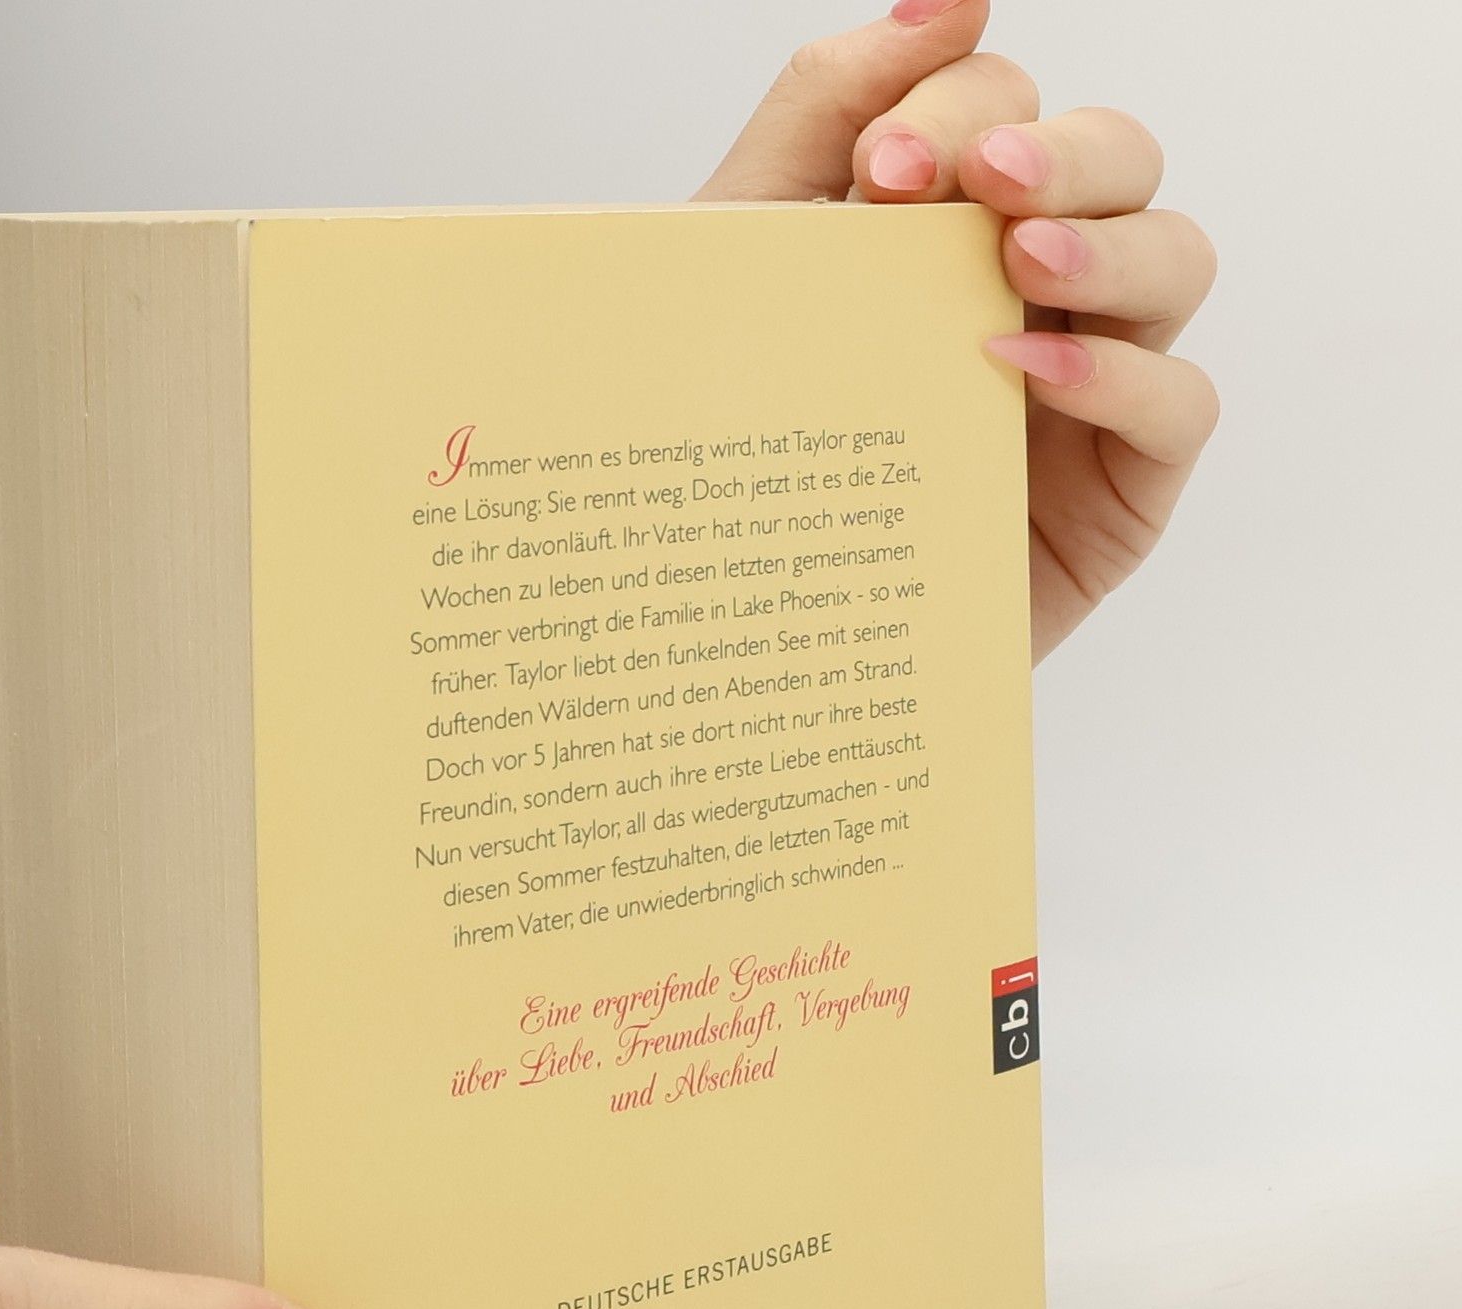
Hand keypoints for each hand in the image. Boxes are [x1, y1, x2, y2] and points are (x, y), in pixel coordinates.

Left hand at [695, 0, 1219, 661]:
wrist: (744, 631)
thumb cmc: (749, 450)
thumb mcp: (749, 270)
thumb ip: (822, 117)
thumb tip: (945, 0)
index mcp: (953, 229)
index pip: (1008, 110)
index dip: (963, 112)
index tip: (883, 167)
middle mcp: (1037, 287)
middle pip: (1118, 160)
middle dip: (1057, 151)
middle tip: (980, 182)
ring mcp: (1091, 382)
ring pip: (1176, 257)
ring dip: (1107, 242)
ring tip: (1017, 260)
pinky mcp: (1122, 485)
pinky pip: (1180, 401)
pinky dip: (1120, 375)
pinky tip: (1024, 372)